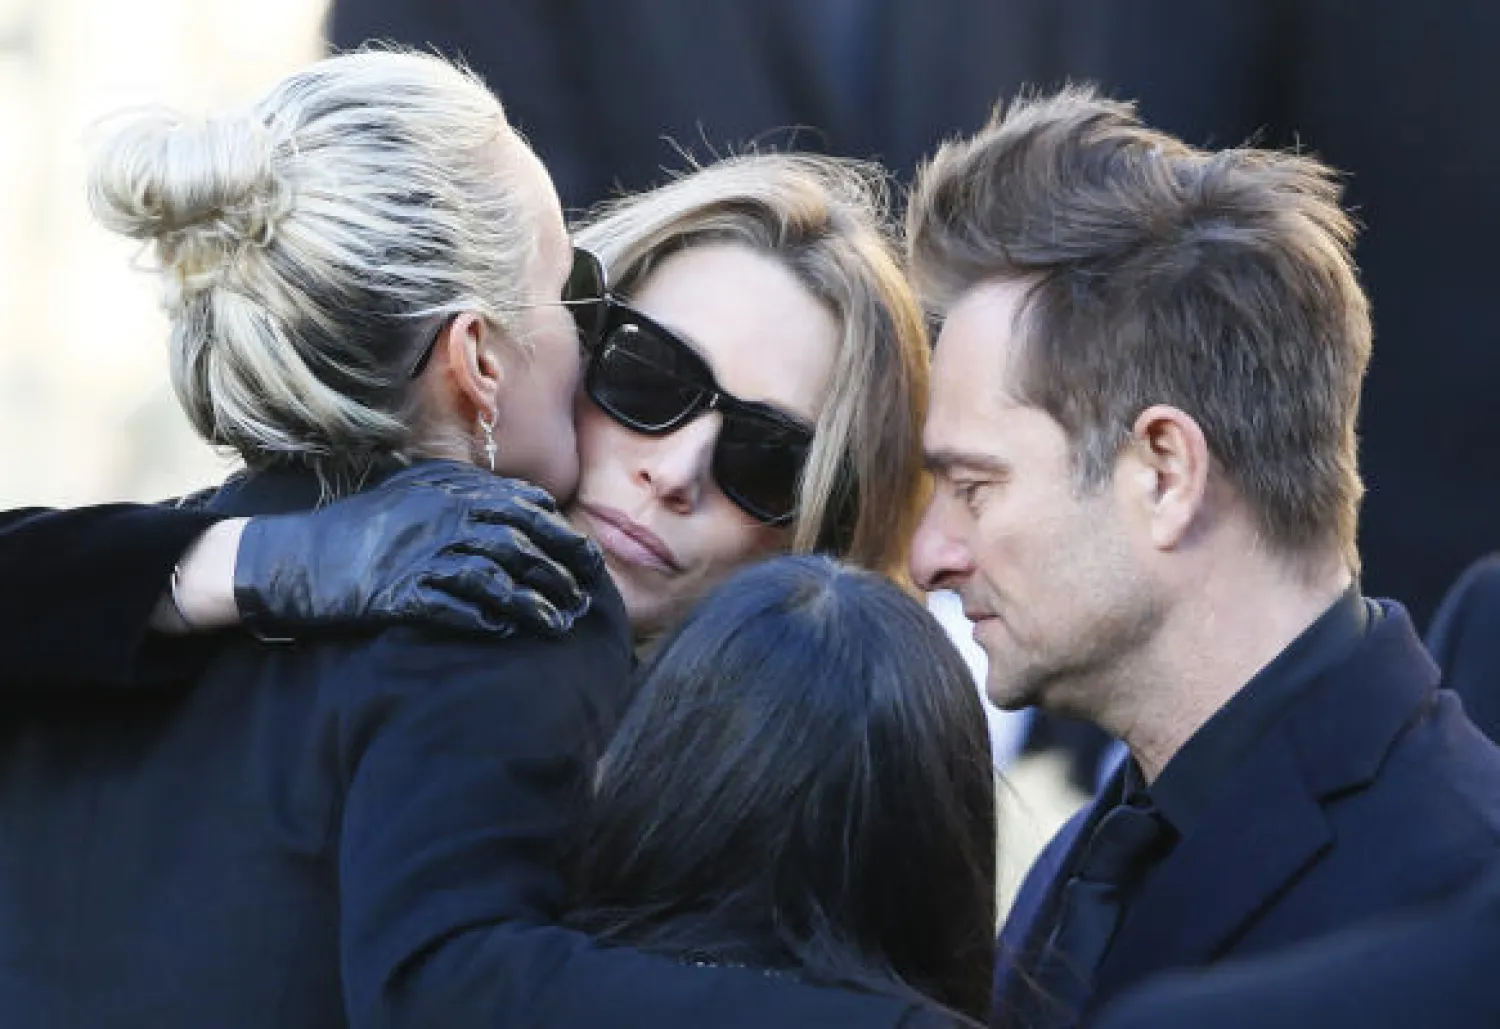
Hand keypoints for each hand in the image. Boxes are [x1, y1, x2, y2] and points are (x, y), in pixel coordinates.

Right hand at [233, 460, 604, 639]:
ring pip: (497, 576)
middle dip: (560, 569)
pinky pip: (455, 607)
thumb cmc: (360, 526)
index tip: (584, 557)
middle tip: (585, 595)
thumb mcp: (413, 490)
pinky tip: (508, 632)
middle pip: (520, 541)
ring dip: (534, 602)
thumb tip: (529, 500)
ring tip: (559, 623)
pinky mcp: (400, 593)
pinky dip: (486, 619)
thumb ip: (466, 490)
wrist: (291, 557)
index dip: (559, 533)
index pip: (523, 506)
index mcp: (448, 490)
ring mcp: (420, 555)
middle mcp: (440, 518)